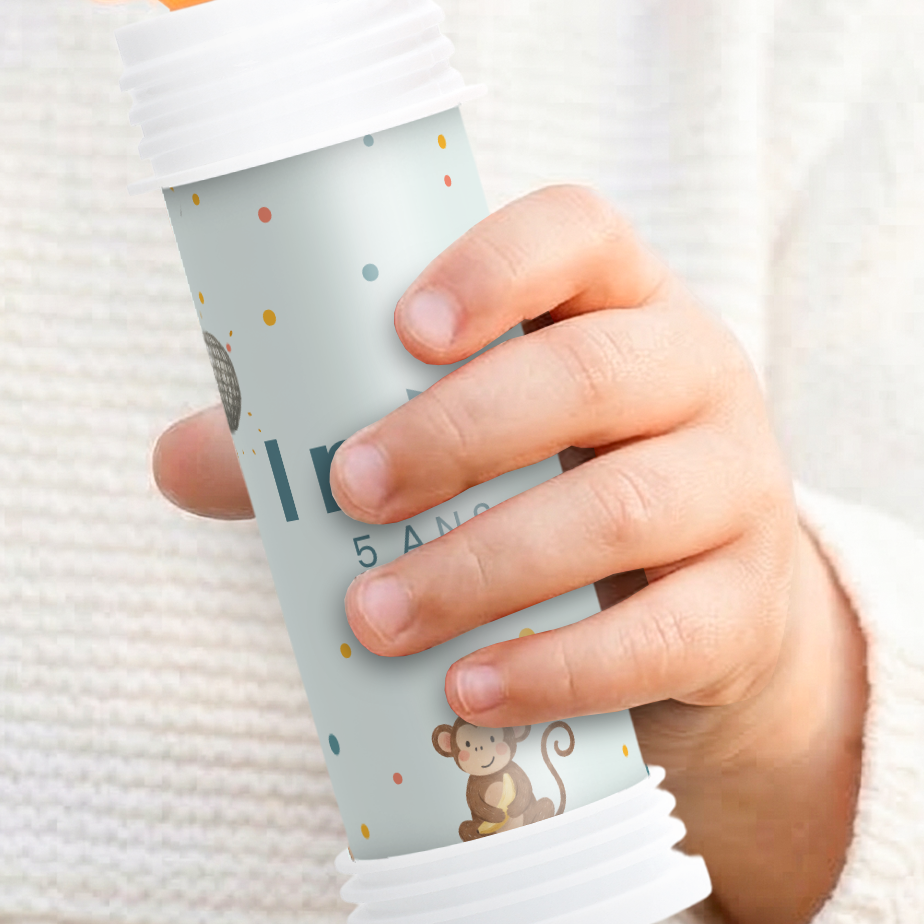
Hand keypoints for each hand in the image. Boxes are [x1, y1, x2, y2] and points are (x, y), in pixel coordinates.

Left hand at [155, 183, 867, 923]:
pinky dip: (558, 668)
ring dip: (481, 567)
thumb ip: (321, 430)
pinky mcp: (748, 608)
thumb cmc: (545, 479)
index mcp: (612, 293)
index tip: (405, 329)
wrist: (701, 612)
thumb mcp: (459, 432)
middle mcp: (691, 368)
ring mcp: (736, 486)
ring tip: (374, 620)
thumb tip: (175, 459)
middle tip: (347, 491)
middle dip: (455, 433)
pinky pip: (665, 635)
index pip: (576, 231)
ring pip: (621, 508)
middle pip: (586, 374)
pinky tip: (470, 692)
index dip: (494, 266)